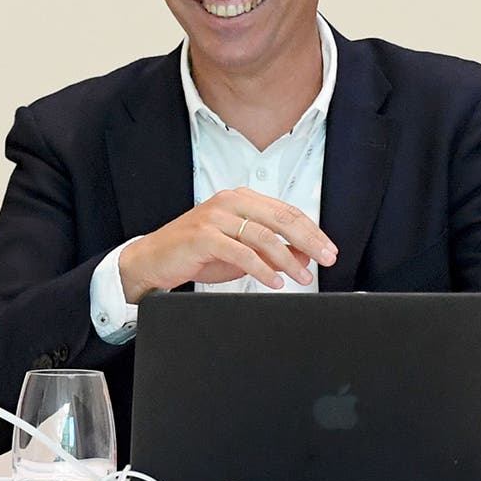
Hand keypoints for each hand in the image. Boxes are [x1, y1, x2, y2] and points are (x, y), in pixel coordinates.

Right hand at [117, 187, 339, 302]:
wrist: (152, 260)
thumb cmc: (197, 254)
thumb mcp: (242, 251)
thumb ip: (273, 250)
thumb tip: (306, 255)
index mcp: (243, 199)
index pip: (288, 212)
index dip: (313, 231)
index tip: (329, 249)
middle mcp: (231, 203)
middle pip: (282, 220)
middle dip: (309, 241)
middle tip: (326, 260)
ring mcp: (216, 217)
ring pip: (264, 236)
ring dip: (288, 260)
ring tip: (302, 276)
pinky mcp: (203, 236)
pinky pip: (241, 253)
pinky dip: (262, 269)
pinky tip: (274, 281)